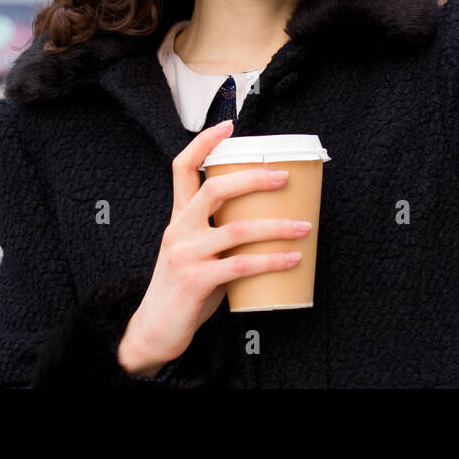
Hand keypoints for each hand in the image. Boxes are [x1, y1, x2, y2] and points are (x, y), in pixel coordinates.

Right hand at [116, 119, 309, 377]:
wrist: (154, 331)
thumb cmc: (183, 290)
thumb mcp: (194, 252)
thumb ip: (219, 234)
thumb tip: (269, 221)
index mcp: (177, 218)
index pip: (181, 168)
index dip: (203, 143)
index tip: (228, 126)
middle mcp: (178, 230)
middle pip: (215, 189)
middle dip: (254, 178)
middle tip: (284, 178)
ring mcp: (186, 255)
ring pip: (238, 229)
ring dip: (277, 227)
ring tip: (304, 228)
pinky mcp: (197, 281)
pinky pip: (242, 265)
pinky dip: (272, 260)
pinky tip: (293, 259)